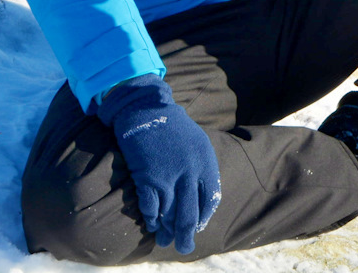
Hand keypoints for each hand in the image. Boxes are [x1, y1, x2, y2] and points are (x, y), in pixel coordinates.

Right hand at [98, 75, 220, 253]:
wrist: (147, 110)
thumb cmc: (172, 128)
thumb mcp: (197, 144)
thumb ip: (200, 169)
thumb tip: (198, 196)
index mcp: (206, 163)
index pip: (210, 200)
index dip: (203, 217)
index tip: (197, 226)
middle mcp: (190, 173)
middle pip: (189, 214)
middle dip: (186, 235)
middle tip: (184, 247)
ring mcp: (169, 177)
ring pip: (169, 215)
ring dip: (166, 231)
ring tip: (165, 240)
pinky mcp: (148, 178)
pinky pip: (151, 207)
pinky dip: (151, 218)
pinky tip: (152, 224)